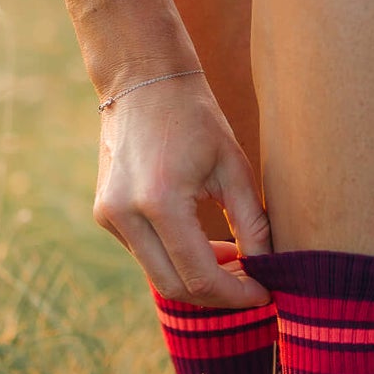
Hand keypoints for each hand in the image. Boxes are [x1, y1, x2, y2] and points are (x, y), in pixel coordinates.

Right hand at [94, 75, 271, 307]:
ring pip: (158, 276)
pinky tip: (206, 245)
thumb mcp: (233, 166)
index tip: (266, 294)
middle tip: (253, 283)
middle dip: (218, 294)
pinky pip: (145, 255)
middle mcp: (125, 214)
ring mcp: (109, 216)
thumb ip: (252, 223)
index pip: (200, 276)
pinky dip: (177, 260)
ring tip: (234, 259)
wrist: (142, 79)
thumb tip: (268, 269)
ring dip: (198, 278)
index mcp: (160, 201)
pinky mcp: (105, 214)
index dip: (237, 294)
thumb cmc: (195, 116)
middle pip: (175, 287)